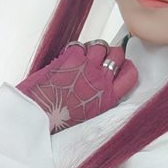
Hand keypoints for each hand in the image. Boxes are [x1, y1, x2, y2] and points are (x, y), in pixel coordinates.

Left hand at [15, 41, 137, 131]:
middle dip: (110, 53)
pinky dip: (74, 49)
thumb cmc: (58, 122)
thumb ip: (100, 101)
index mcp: (108, 99)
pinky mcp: (71, 59)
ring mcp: (87, 67)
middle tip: (100, 57)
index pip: (130, 75)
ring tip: (83, 56)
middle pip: (117, 54)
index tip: (120, 65)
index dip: (125, 66)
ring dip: (93, 48)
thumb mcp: (89, 117)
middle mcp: (101, 81)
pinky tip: (67, 58)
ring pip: (100, 45)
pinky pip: (79, 45)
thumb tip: (102, 89)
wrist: (37, 118)